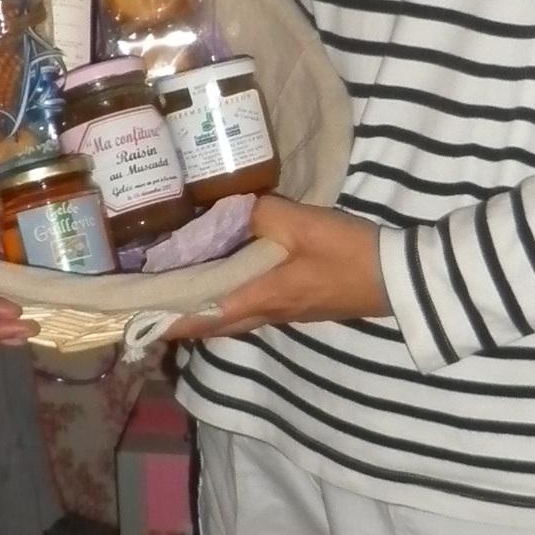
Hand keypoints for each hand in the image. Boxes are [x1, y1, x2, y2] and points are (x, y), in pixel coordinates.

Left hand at [171, 196, 390, 340]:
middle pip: (214, 325)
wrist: (396, 279)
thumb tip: (231, 209)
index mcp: (262, 297)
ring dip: (206, 310)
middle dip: (183, 319)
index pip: (204, 318)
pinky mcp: (301, 304)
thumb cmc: (347, 254)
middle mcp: (268, 313)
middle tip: (155, 300)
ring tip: (184, 287)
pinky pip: (253, 307)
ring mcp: (286, 313)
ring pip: (233, 318)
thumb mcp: (301, 224)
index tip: (139, 321)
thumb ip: (261, 213)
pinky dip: (230, 299)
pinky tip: (230, 277)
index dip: (170, 322)